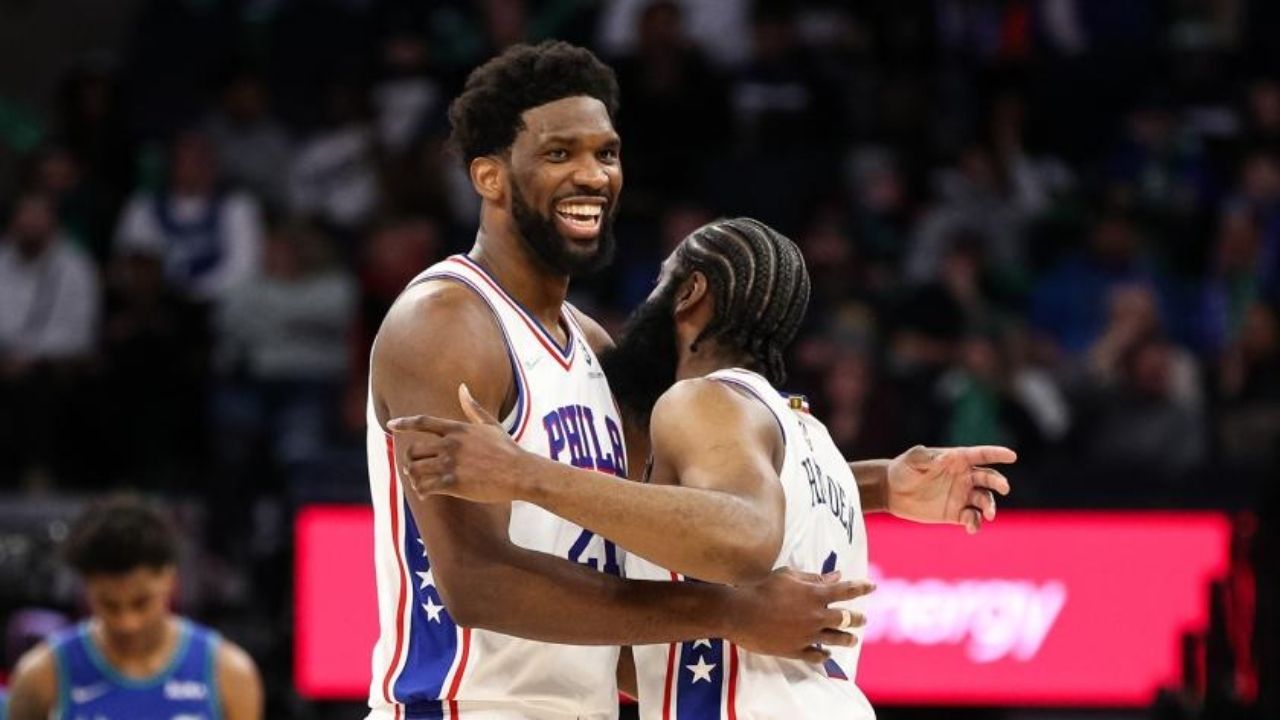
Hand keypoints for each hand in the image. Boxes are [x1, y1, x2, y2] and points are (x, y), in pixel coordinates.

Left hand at [387, 384, 531, 503]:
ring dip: (414, 477)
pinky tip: (426, 493)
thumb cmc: (507, 450)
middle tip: (413, 467)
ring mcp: (451, 464)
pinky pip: (425, 487)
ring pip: (415, 469)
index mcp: (457, 429)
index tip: (390, 425)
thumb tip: (462, 387)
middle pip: (413, 449)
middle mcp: (451, 445)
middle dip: (409, 460)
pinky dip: (421, 490)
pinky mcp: (454, 484)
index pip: (423, 422)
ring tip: (419, 482)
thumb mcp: (490, 424)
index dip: (404, 423)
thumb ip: (472, 407)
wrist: (521, 473)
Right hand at [725, 568, 873, 662]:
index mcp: (815, 595)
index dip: (862, 587)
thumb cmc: (762, 587)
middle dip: (858, 618)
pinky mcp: (795, 650)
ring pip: (836, 640)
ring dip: (847, 639)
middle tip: (863, 618)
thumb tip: (836, 575)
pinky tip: (826, 653)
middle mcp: (816, 616)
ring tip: (853, 639)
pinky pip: (816, 656)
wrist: (740, 613)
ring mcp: (807, 636)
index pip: (846, 590)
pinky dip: (824, 654)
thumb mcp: (788, 575)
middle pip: (846, 619)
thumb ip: (814, 577)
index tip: (872, 586)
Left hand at [886, 445, 1014, 532]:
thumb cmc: (902, 469)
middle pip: (989, 479)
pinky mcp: (955, 513)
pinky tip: (972, 528)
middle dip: (999, 483)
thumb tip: (945, 459)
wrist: (891, 491)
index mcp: (957, 460)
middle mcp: (964, 477)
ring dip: (990, 507)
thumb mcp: (913, 459)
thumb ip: (927, 457)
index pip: (981, 455)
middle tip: (1004, 488)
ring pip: (985, 500)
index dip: (997, 454)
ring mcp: (962, 496)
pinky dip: (976, 523)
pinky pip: (972, 518)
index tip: (1012, 456)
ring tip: (988, 515)